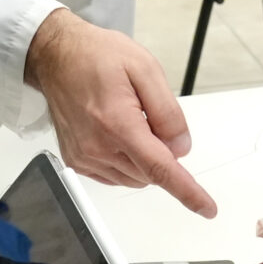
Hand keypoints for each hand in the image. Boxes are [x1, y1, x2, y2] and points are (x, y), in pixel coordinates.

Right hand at [24, 8, 215, 217]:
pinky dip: (128, 162)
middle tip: (151, 117)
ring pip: (134, 178)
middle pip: (150, 173)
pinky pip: (115, 176)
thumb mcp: (145, 69)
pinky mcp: (77, 160)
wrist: (56, 56)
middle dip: (163, 154)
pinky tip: (119, 133)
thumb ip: (167, 112)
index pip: (160, 169)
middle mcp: (97, 146)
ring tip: (130, 118)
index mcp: (117, 123)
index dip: (187, 191)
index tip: (206, 207)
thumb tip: (181, 147)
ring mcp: (84, 157)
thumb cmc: (96, 55)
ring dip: (144, 159)